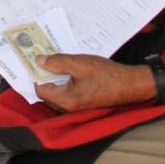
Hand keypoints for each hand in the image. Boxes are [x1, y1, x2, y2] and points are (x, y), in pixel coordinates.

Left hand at [33, 54, 154, 112]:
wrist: (131, 85)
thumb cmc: (107, 75)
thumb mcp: (80, 64)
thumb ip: (58, 63)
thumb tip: (39, 61)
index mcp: (66, 100)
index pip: (40, 89)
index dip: (36, 73)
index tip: (34, 58)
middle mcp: (68, 107)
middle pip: (47, 92)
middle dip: (44, 74)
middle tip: (44, 56)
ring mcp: (76, 106)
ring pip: (56, 91)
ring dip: (55, 76)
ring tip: (56, 59)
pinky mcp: (82, 102)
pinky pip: (66, 91)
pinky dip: (64, 80)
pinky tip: (68, 67)